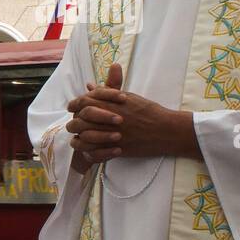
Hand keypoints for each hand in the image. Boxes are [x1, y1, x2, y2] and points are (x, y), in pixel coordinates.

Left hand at [65, 62, 200, 168]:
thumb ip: (107, 92)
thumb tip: (90, 86)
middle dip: (75, 122)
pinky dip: (88, 152)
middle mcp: (107, 119)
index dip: (74, 105)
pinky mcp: (116, 149)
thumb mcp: (127, 97)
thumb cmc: (148, 111)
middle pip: (78, 120)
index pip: (81, 102)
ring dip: (79, 137)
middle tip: (77, 123)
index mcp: (109, 104)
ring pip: (83, 138)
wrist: (166, 129)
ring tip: (82, 136)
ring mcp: (111, 135)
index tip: (74, 108)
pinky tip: (89, 149)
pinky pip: (93, 153)